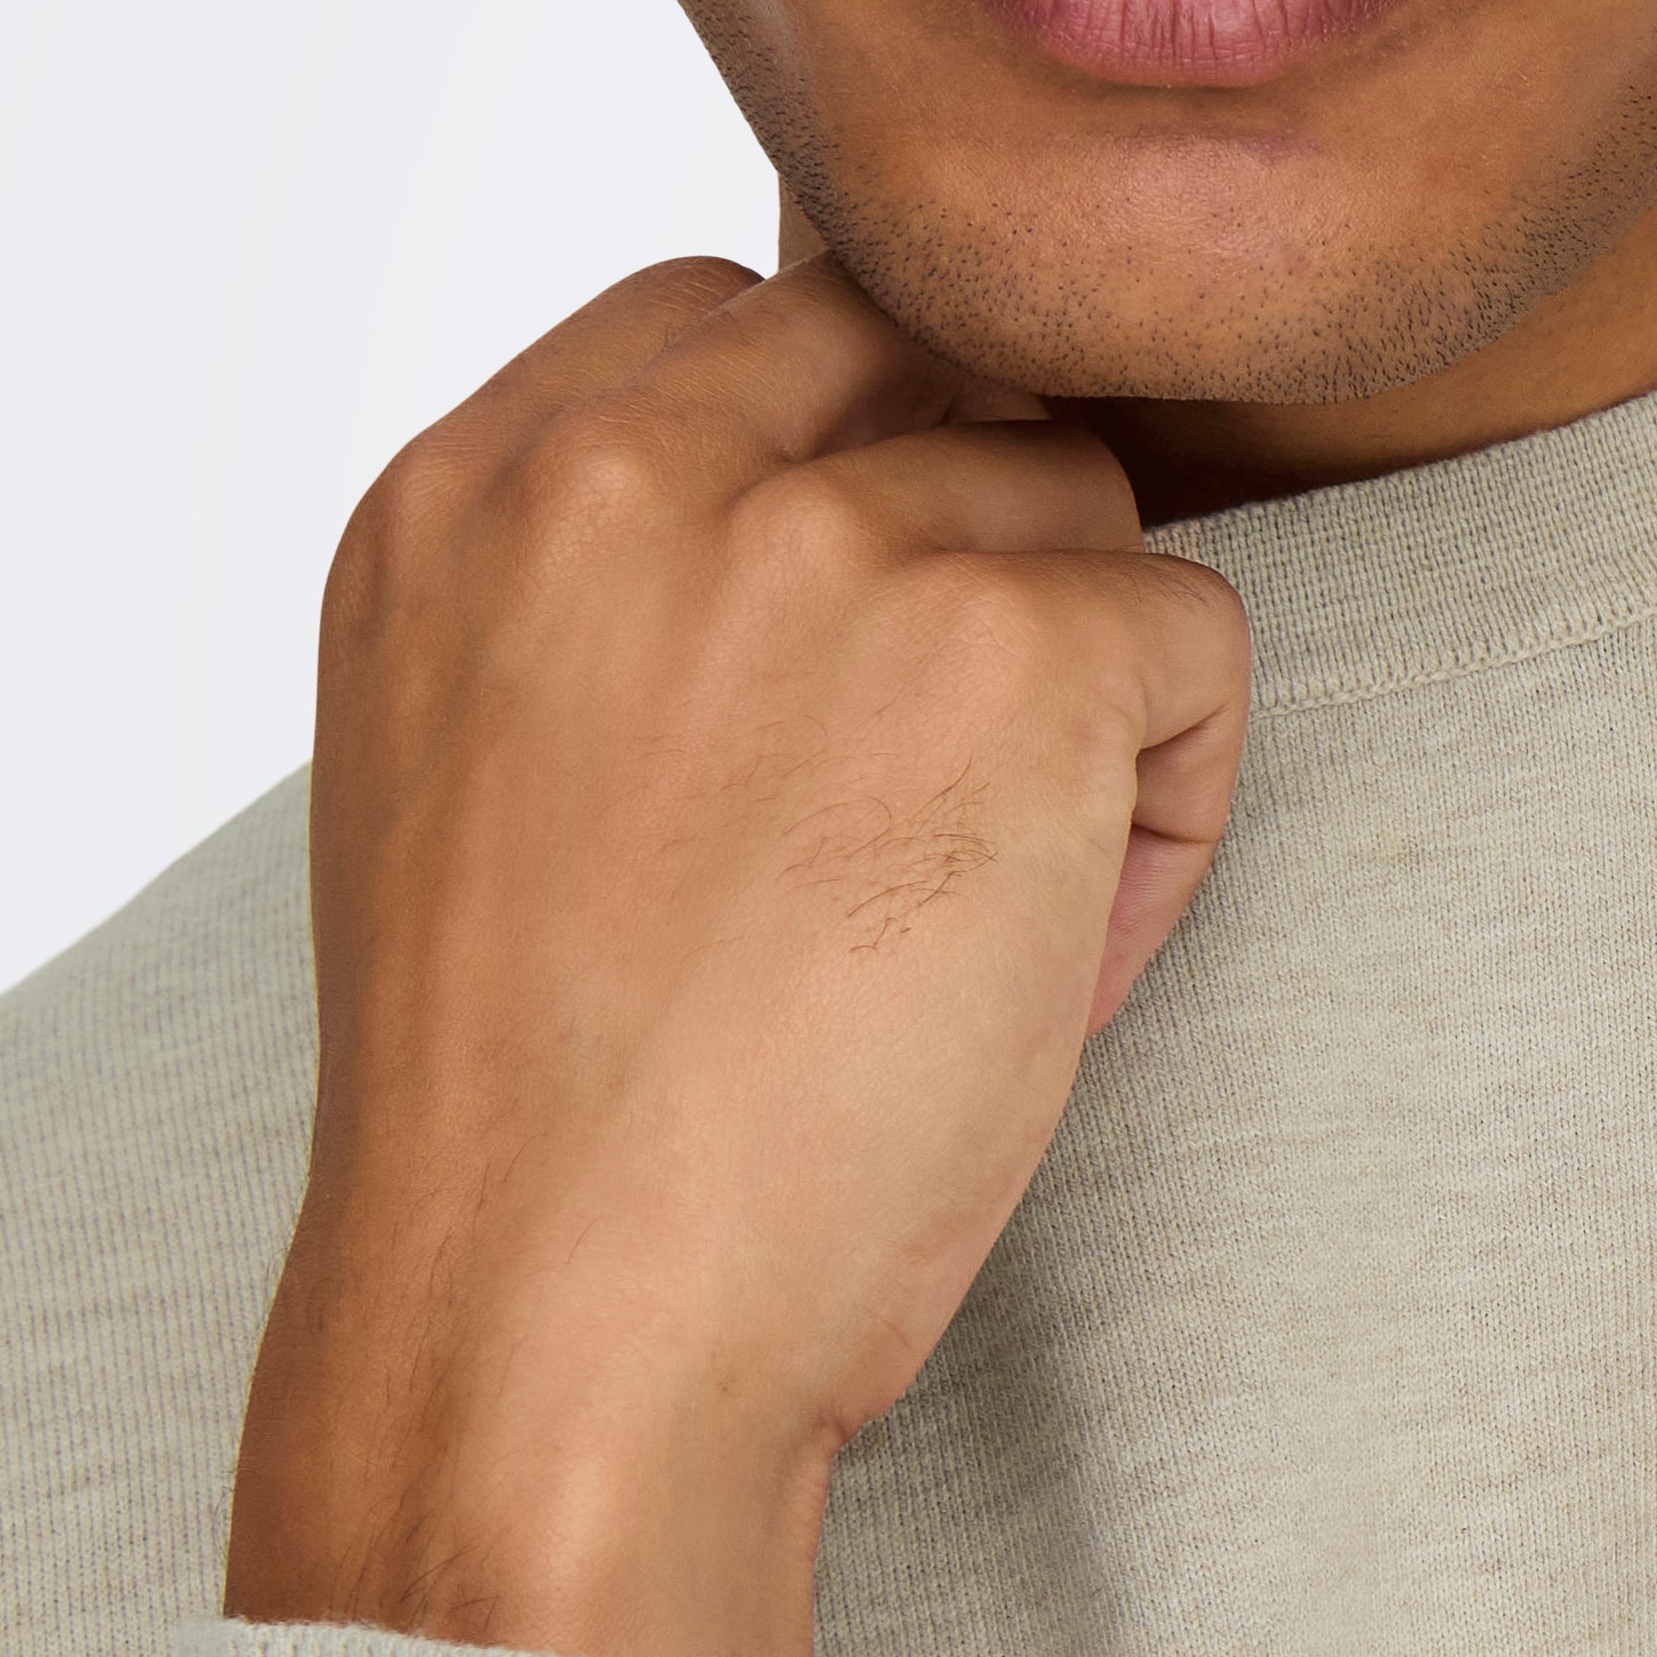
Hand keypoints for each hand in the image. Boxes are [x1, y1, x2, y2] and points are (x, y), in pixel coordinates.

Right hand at [226, 255, 1246, 1656]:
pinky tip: (1049, 971)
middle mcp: (618, 470)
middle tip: (944, 790)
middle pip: (927, 363)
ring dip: (1082, 698)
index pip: (732, 317)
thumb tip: (864, 483)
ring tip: (978, 923)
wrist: (550, 1339)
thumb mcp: (485, 771)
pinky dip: (1175, 807)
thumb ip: (617, 588)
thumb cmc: (540, 1127)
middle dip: (977, 544)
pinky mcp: (1004, 647)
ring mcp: (813, 542)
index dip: (845, 477)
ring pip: (1079, 504)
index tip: (834, 693)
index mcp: (460, 494)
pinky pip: (1195, 635)